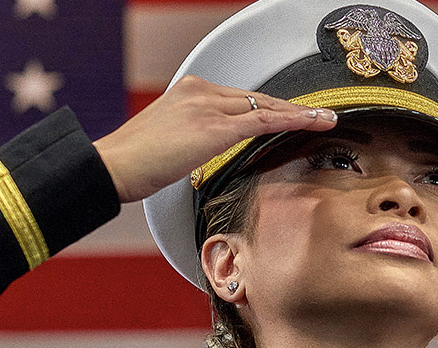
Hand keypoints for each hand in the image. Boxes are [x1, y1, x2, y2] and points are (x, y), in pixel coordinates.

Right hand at [93, 75, 337, 203]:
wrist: (111, 166)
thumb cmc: (129, 163)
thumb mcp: (165, 143)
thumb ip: (190, 141)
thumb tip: (202, 154)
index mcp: (187, 92)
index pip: (238, 99)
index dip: (267, 107)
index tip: (287, 114)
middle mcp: (200, 91)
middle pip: (256, 99)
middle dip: (289, 108)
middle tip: (317, 114)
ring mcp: (208, 106)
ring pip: (265, 106)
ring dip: (299, 114)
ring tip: (325, 119)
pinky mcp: (215, 127)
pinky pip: (265, 121)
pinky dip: (294, 120)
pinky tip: (314, 123)